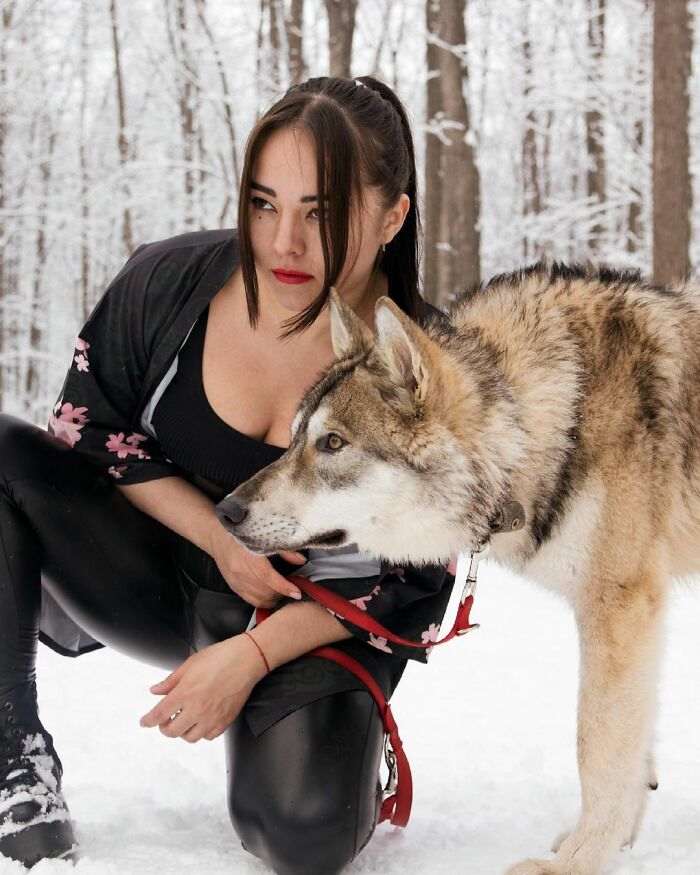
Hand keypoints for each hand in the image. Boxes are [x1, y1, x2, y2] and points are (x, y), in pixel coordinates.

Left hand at [139, 634, 267, 742]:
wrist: (246, 659)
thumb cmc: (220, 657)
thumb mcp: (190, 664)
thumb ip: (170, 681)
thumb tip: (156, 690)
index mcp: (185, 693)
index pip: (159, 714)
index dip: (148, 721)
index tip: (144, 722)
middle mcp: (197, 709)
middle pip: (172, 731)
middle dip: (164, 727)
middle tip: (165, 720)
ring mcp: (212, 717)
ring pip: (190, 738)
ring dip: (182, 731)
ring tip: (184, 721)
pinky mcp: (225, 721)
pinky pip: (209, 736)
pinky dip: (201, 733)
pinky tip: (201, 722)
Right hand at [208, 521, 306, 607]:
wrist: (217, 537)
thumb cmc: (240, 535)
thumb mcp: (264, 537)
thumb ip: (284, 550)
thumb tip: (300, 560)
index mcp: (249, 558)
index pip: (270, 578)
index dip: (285, 587)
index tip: (297, 592)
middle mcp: (241, 572)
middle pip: (266, 592)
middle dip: (282, 594)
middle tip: (292, 589)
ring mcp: (236, 581)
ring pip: (259, 599)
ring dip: (273, 599)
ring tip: (282, 593)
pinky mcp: (233, 587)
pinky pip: (250, 600)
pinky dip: (262, 601)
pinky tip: (269, 595)